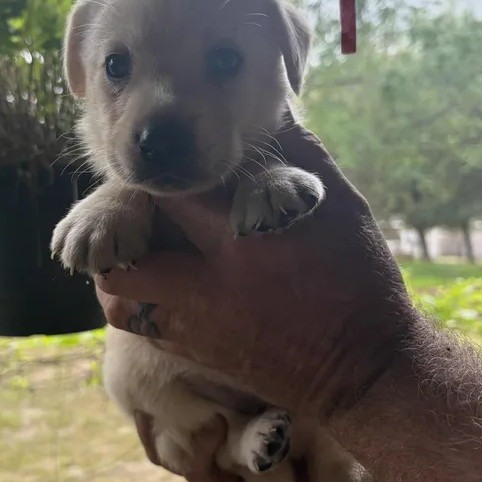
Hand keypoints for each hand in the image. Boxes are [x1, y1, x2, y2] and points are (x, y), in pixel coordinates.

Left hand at [96, 121, 416, 420]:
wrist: (363, 372)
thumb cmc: (359, 282)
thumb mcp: (342, 207)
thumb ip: (301, 155)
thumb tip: (274, 109)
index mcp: (243, 240)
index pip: (170, 194)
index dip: (160, 176)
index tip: (170, 168)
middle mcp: (205, 285)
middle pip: (127, 247)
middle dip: (126, 221)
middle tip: (142, 206)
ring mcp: (193, 327)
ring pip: (118, 295)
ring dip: (121, 266)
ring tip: (141, 247)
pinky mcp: (194, 354)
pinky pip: (138, 327)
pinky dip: (136, 300)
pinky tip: (160, 284)